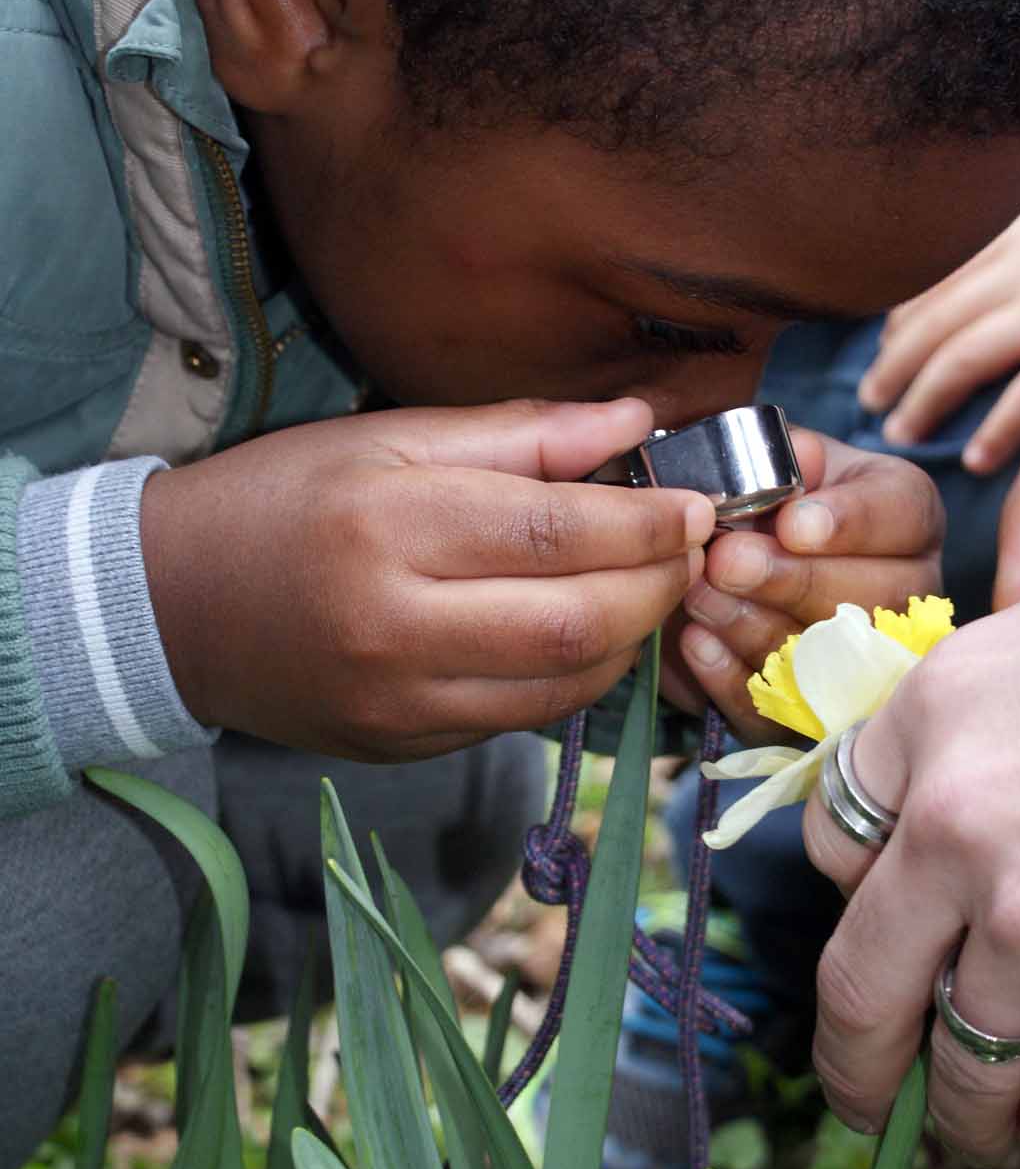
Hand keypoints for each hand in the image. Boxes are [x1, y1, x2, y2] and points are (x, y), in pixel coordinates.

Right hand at [141, 398, 713, 756]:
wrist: (173, 604)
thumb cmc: (285, 498)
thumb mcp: (389, 437)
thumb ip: (520, 435)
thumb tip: (636, 422)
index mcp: (388, 522)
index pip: (553, 531)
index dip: (645, 523)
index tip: (697, 505)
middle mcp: (393, 623)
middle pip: (572, 623)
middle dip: (655, 588)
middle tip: (688, 553)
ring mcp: (397, 701)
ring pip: (559, 688)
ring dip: (628, 642)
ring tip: (646, 592)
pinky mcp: (401, 746)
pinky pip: (519, 723)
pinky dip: (572, 682)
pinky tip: (584, 637)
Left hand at [662, 431, 943, 735]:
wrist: (732, 560)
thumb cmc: (766, 501)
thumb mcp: (777, 462)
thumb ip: (781, 456)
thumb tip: (787, 459)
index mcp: (906, 515)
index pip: (901, 514)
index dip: (848, 523)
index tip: (793, 523)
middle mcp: (906, 591)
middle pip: (873, 596)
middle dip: (792, 580)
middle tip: (726, 560)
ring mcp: (871, 660)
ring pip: (826, 657)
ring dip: (752, 624)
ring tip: (697, 594)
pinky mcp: (815, 712)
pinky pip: (782, 709)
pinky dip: (730, 676)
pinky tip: (695, 641)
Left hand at [802, 514, 1019, 1163]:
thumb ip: (1003, 715)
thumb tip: (980, 776)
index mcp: (936, 711)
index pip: (835, 837)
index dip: (855, 900)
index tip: (878, 931)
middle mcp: (956, 820)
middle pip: (860, 975)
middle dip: (856, 1056)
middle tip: (859, 1094)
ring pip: (963, 1056)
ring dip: (965, 1111)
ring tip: (975, 1134)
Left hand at [857, 175, 1019, 472]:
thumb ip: (1001, 240)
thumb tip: (927, 288)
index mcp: (1009, 224)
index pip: (925, 281)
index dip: (893, 329)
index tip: (880, 361)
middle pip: (931, 322)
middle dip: (892, 372)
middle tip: (873, 408)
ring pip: (964, 357)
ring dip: (924, 403)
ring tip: (904, 435)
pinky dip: (996, 432)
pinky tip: (976, 461)